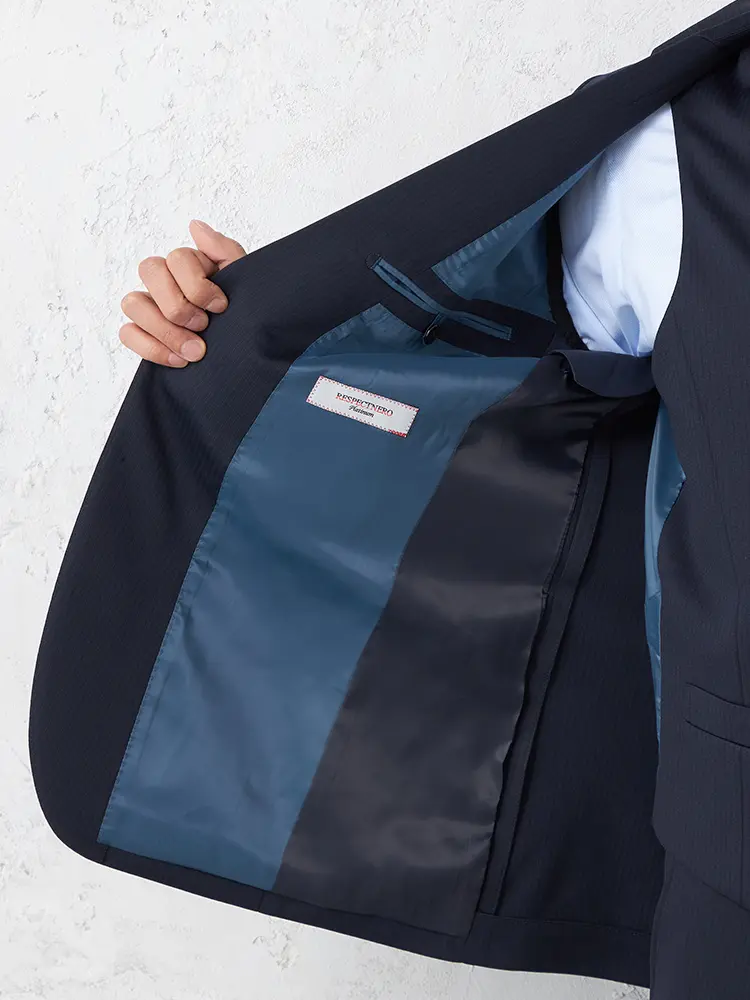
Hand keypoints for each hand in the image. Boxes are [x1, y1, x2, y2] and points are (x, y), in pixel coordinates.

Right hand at [119, 220, 246, 366]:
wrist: (249, 351)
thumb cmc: (245, 312)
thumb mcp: (245, 280)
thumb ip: (224, 251)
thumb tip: (195, 227)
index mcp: (189, 264)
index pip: (176, 257)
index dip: (197, 285)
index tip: (221, 307)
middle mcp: (164, 280)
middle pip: (149, 271)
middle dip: (178, 306)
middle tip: (204, 327)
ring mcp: (150, 306)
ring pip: (132, 303)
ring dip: (164, 330)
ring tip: (195, 352)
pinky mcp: (143, 333)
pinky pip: (127, 333)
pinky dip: (151, 348)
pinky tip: (179, 360)